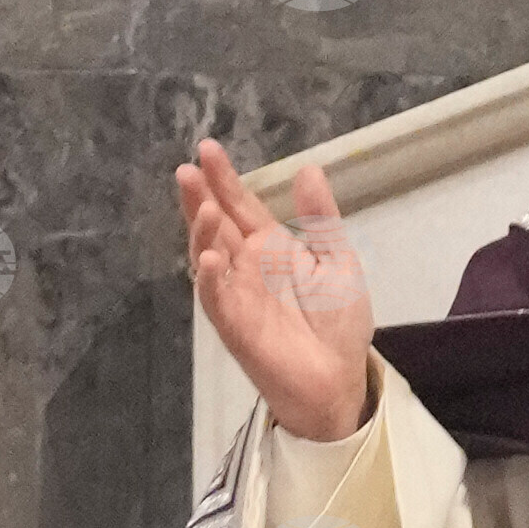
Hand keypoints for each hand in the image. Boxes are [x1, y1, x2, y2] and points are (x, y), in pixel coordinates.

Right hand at [179, 138, 380, 445]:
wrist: (341, 378)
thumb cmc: (338, 321)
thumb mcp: (337, 261)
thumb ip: (320, 219)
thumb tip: (308, 168)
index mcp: (270, 247)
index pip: (240, 206)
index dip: (224, 179)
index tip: (207, 149)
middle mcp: (246, 267)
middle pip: (216, 227)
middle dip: (200, 199)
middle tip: (187, 170)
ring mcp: (237, 296)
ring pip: (209, 259)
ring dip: (202, 234)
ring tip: (205, 206)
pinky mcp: (236, 328)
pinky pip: (217, 302)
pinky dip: (210, 282)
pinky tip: (209, 260)